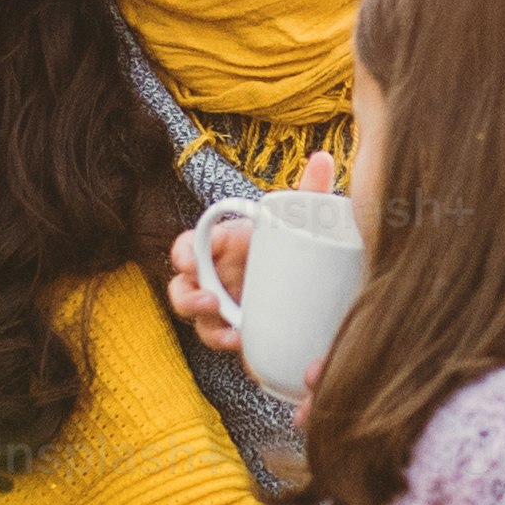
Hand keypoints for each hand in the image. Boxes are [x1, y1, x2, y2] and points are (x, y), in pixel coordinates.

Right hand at [164, 155, 336, 355]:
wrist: (312, 284)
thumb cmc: (294, 243)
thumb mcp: (301, 219)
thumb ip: (309, 190)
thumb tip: (323, 158)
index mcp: (220, 247)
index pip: (187, 247)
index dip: (184, 253)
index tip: (193, 261)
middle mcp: (214, 277)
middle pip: (182, 289)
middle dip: (188, 297)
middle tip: (211, 302)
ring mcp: (224, 308)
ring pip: (199, 322)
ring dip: (209, 329)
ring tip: (232, 334)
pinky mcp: (238, 331)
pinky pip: (225, 341)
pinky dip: (230, 345)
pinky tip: (246, 346)